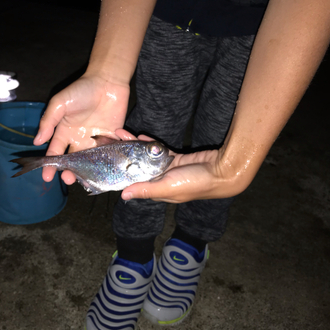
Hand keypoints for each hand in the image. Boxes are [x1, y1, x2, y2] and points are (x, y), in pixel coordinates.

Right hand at [34, 74, 129, 182]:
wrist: (108, 81)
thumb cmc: (82, 89)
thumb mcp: (60, 103)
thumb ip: (49, 121)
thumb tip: (37, 141)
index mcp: (64, 131)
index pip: (55, 152)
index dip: (50, 165)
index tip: (47, 176)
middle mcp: (79, 139)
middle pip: (72, 161)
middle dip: (68, 172)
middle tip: (67, 179)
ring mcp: (96, 141)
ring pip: (90, 162)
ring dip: (86, 172)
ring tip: (83, 179)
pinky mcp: (112, 139)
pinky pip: (108, 155)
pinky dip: (106, 163)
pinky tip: (103, 171)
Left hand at [115, 130, 240, 202]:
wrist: (222, 171)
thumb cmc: (196, 183)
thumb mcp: (168, 187)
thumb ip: (146, 190)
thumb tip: (123, 196)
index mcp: (157, 191)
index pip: (134, 183)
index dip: (120, 173)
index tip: (108, 161)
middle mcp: (160, 180)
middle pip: (137, 167)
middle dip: (124, 154)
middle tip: (112, 140)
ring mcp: (168, 168)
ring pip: (145, 156)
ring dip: (134, 146)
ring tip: (121, 134)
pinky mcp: (176, 157)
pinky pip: (159, 150)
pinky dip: (149, 143)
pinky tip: (139, 136)